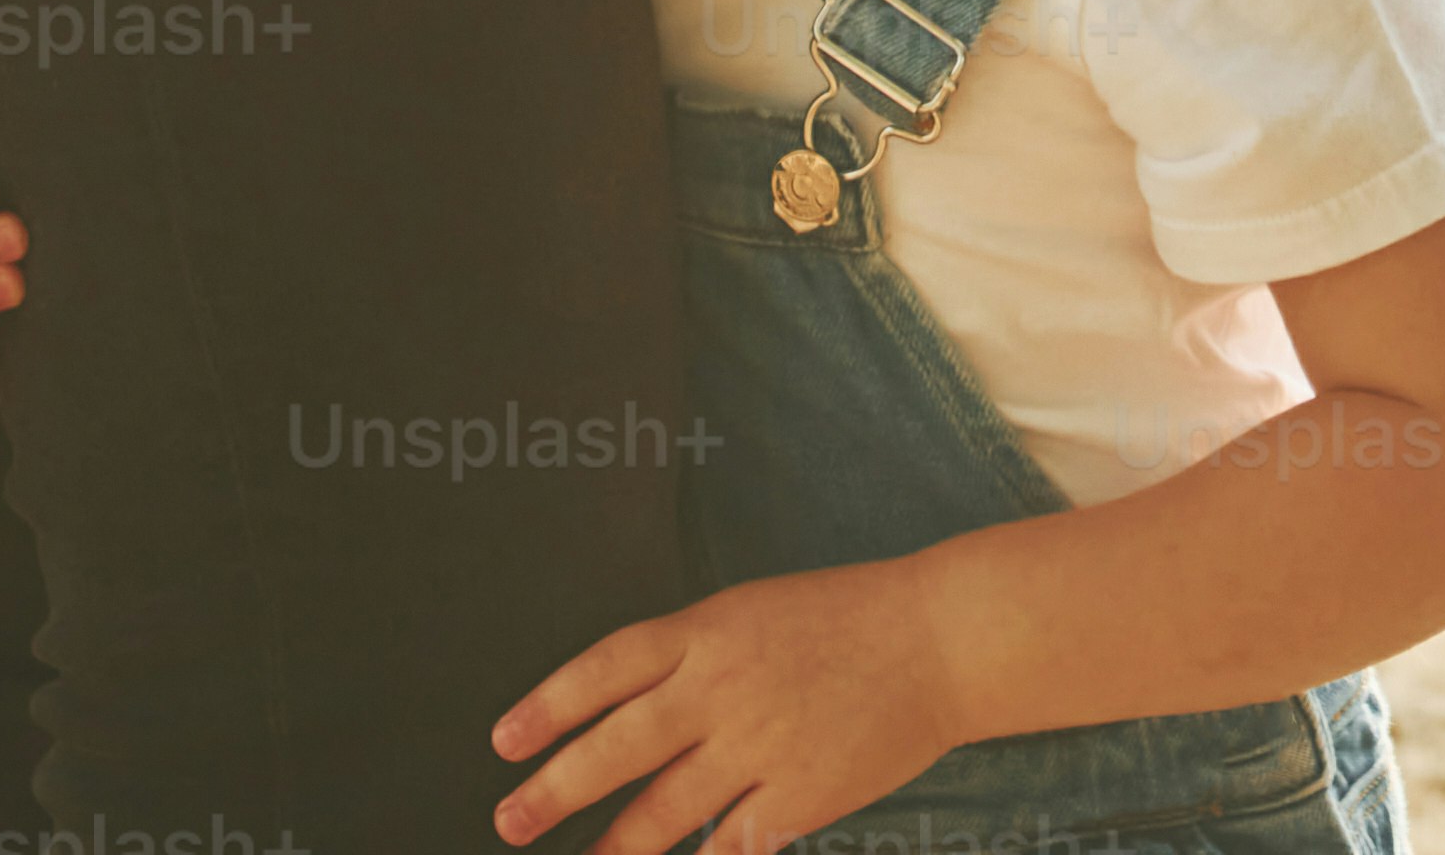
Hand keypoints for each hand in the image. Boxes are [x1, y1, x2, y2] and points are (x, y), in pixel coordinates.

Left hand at [489, 561, 980, 854]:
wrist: (939, 639)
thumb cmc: (846, 618)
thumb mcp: (753, 612)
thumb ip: (690, 658)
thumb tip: (622, 711)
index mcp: (709, 629)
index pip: (606, 669)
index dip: (549, 705)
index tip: (505, 742)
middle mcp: (723, 686)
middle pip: (620, 746)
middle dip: (557, 788)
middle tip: (512, 820)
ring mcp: (761, 744)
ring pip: (666, 808)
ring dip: (617, 845)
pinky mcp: (799, 795)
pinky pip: (731, 842)